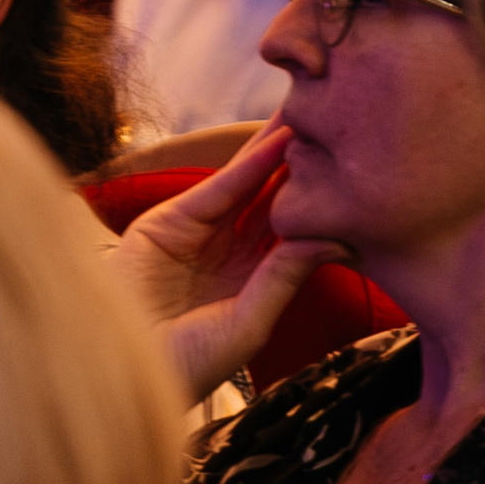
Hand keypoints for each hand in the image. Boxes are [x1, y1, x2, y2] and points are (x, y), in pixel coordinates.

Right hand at [108, 124, 345, 397]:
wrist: (118, 368)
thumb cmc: (186, 365)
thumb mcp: (248, 324)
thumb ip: (285, 279)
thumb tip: (335, 239)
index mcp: (259, 283)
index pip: (302, 235)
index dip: (329, 206)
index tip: (367, 177)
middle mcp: (236, 253)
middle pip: (282, 200)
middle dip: (309, 167)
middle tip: (348, 128)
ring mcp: (206, 233)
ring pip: (254, 184)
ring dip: (283, 150)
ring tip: (317, 115)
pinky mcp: (176, 219)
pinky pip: (223, 188)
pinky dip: (251, 164)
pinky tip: (280, 140)